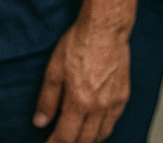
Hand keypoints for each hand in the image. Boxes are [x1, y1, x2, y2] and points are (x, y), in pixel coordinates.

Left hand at [33, 18, 129, 142]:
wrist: (105, 30)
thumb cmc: (79, 44)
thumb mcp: (54, 70)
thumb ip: (47, 99)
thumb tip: (40, 121)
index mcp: (80, 101)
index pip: (66, 136)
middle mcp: (99, 107)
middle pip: (85, 140)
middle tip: (59, 142)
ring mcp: (114, 103)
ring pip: (101, 135)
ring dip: (88, 141)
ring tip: (75, 139)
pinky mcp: (123, 96)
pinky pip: (113, 122)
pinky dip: (102, 130)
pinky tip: (95, 128)